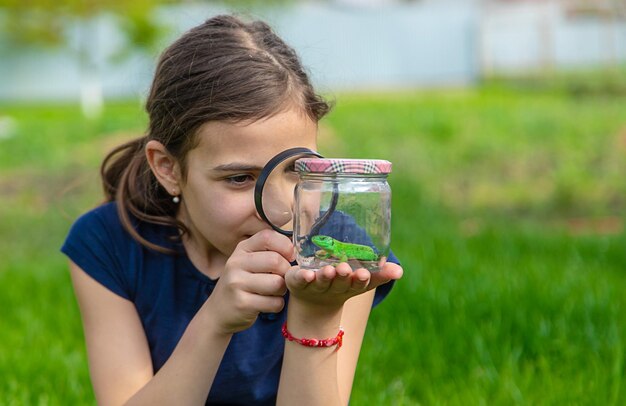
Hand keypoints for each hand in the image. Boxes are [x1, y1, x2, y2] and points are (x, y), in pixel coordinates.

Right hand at [206, 230, 294, 333]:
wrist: (218, 312)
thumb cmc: (242, 284)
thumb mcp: (249, 262)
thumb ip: (269, 252)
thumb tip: (296, 249)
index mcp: (242, 249)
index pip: (268, 237)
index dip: (285, 246)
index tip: (290, 257)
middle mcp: (236, 263)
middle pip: (275, 261)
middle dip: (286, 272)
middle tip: (282, 279)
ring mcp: (237, 283)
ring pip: (277, 283)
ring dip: (282, 290)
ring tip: (274, 292)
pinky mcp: (242, 303)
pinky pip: (274, 303)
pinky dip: (277, 305)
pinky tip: (267, 304)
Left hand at [285, 261, 402, 307]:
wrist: (312, 302)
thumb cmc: (340, 283)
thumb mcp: (361, 279)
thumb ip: (380, 273)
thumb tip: (400, 271)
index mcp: (350, 286)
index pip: (360, 284)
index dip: (362, 279)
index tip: (364, 273)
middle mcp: (333, 287)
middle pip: (340, 283)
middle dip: (343, 277)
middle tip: (345, 269)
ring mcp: (315, 286)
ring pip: (321, 282)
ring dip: (325, 277)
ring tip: (329, 270)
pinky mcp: (297, 283)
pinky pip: (300, 281)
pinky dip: (303, 278)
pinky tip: (306, 274)